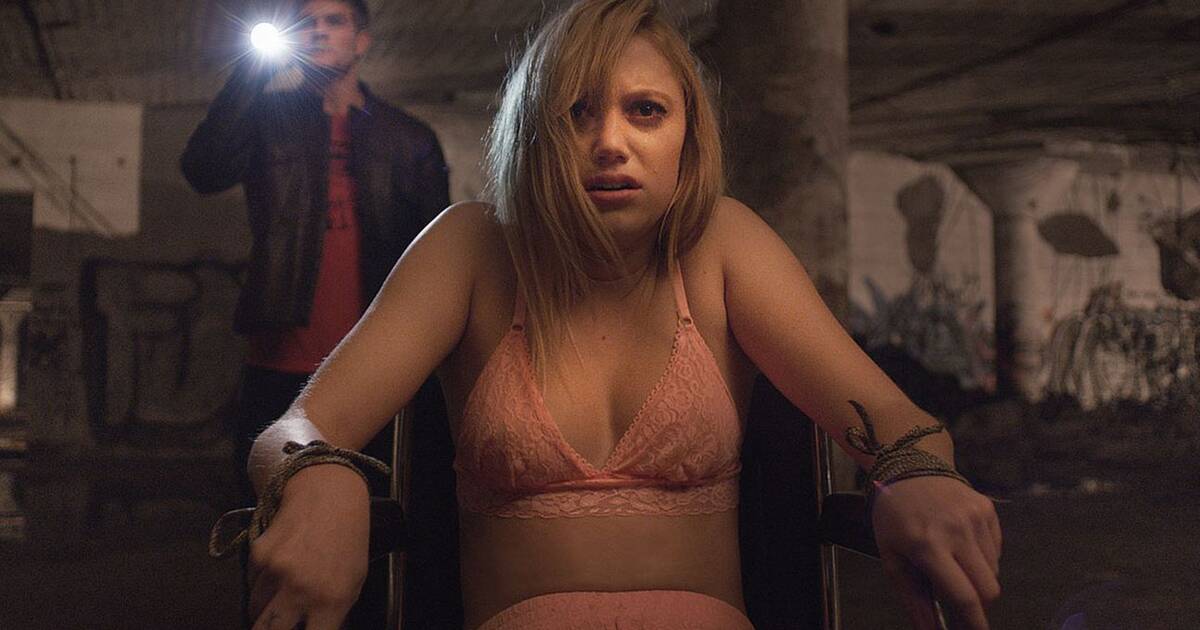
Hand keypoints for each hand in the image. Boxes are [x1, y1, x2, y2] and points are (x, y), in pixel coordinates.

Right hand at [247, 464, 370, 629]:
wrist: (328, 492)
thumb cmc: (349, 538)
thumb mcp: (355, 579)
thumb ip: (334, 611)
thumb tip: (314, 628)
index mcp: (331, 600)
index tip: (302, 628)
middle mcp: (300, 590)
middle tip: (275, 624)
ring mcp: (275, 572)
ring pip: (255, 609)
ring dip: (263, 609)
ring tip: (276, 598)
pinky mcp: (257, 555)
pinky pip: (251, 582)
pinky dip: (259, 582)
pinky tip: (275, 567)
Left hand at [871, 476, 1001, 629]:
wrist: (909, 469)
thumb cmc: (895, 517)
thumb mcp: (892, 558)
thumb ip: (913, 599)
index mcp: (928, 545)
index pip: (964, 595)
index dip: (974, 621)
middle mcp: (957, 531)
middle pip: (988, 588)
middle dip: (979, 602)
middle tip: (961, 598)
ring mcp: (976, 517)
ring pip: (994, 570)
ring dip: (978, 577)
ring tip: (952, 560)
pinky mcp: (987, 509)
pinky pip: (996, 549)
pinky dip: (983, 557)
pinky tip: (961, 543)